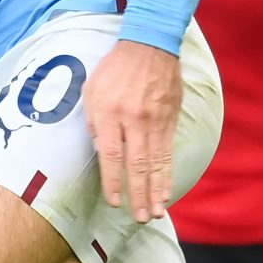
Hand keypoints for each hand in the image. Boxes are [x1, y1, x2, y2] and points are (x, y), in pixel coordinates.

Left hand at [84, 39, 183, 223]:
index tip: (115, 202)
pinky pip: (168, 151)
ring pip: (157, 162)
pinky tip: (167, 190)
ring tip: (156, 212)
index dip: (113, 181)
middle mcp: (134, 120)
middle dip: (138, 194)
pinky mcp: (170, 119)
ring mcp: (155, 120)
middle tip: (139, 218)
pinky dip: (167, 173)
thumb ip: (92, 120)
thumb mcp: (91, 89)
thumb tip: (98, 149)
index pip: (110, 154)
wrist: (150, 44)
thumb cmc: (115, 68)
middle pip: (137, 164)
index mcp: (110, 112)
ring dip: (156, 190)